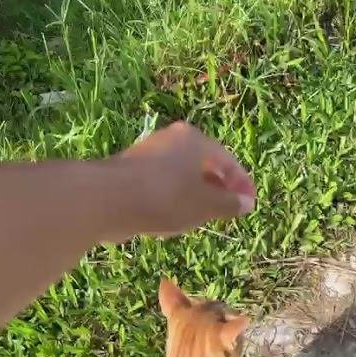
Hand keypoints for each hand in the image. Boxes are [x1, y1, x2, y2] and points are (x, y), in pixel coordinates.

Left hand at [103, 121, 255, 241]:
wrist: (107, 199)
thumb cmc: (165, 198)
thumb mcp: (205, 205)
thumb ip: (228, 203)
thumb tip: (246, 203)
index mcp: (194, 140)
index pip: (227, 159)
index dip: (241, 182)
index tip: (248, 203)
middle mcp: (171, 139)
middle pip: (203, 163)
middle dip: (217, 187)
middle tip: (226, 210)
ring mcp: (148, 153)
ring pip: (180, 174)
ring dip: (194, 193)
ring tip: (201, 217)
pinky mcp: (129, 171)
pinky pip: (160, 183)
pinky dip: (172, 197)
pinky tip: (170, 217)